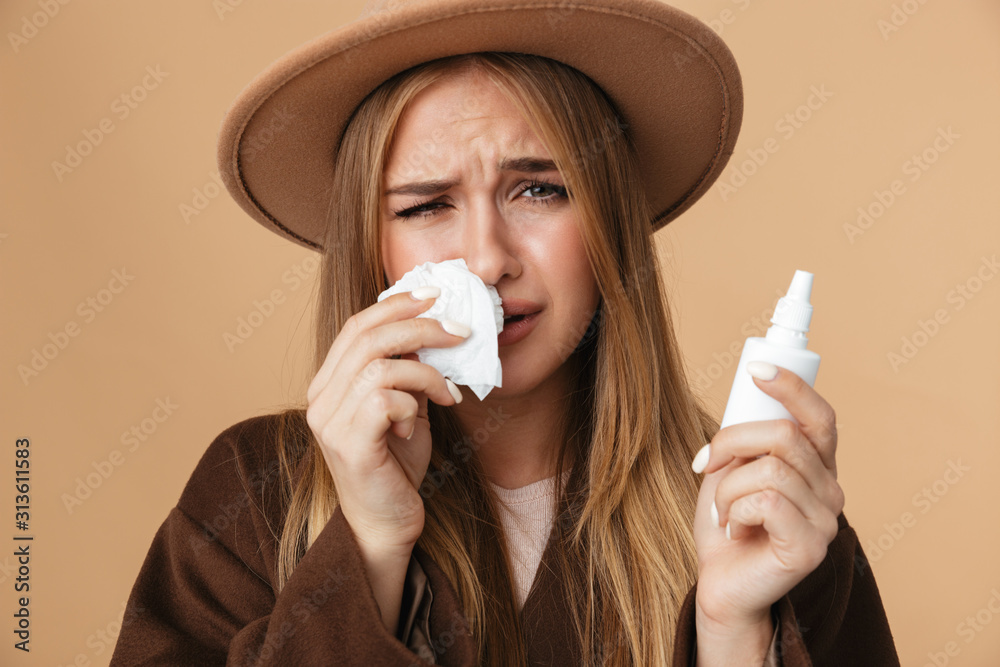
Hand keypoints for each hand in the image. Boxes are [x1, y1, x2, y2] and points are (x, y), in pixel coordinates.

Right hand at [305, 288, 466, 553]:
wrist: (387, 523)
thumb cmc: (396, 467)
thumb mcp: (406, 408)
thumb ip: (409, 372)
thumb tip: (436, 330)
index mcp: (328, 385)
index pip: (356, 327)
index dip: (394, 304)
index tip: (433, 295)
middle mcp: (320, 400)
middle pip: (367, 337)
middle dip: (420, 326)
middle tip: (459, 331)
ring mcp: (330, 423)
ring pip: (380, 366)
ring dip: (426, 372)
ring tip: (448, 392)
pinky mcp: (349, 445)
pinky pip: (385, 399)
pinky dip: (413, 403)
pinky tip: (422, 423)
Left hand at [691, 361, 843, 634]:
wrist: (720, 583)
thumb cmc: (726, 524)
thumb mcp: (730, 471)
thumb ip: (746, 441)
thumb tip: (749, 399)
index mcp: (816, 466)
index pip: (819, 417)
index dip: (792, 387)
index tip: (756, 369)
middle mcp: (830, 489)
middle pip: (784, 435)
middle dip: (731, 441)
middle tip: (706, 464)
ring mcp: (825, 520)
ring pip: (768, 470)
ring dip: (728, 487)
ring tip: (724, 510)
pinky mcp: (809, 547)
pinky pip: (766, 502)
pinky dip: (735, 511)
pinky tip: (735, 529)